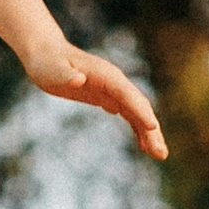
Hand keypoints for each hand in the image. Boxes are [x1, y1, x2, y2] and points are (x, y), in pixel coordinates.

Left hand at [16, 30, 166, 158]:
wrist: (47, 54)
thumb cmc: (47, 62)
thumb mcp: (52, 70)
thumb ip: (65, 75)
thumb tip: (78, 79)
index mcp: (105, 75)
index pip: (126, 94)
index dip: (139, 111)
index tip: (152, 127)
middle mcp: (115, 82)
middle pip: (139, 106)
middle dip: (151, 129)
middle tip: (161, 153)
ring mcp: (113, 90)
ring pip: (137, 112)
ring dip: (149, 133)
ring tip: (159, 155)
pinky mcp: (108, 97)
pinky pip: (129, 114)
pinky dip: (138, 129)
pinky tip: (143, 146)